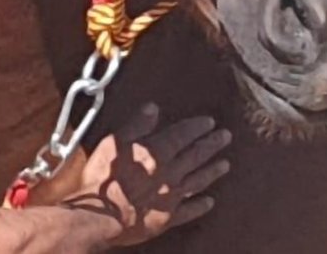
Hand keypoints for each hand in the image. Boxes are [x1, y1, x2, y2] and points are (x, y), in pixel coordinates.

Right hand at [61, 104, 231, 246]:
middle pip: (196, 156)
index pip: (183, 135)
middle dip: (212, 144)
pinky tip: (209, 202)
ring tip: (225, 164)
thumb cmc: (105, 178)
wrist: (101, 217)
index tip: (210, 122)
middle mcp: (170, 173)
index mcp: (157, 153)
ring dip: (212, 171)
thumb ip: (137, 125)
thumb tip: (153, 107)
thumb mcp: (115, 143)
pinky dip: (200, 205)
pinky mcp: (166, 219)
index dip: (197, 127)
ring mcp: (170, 197)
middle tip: (226, 137)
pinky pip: (189, 211)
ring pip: (198, 181)